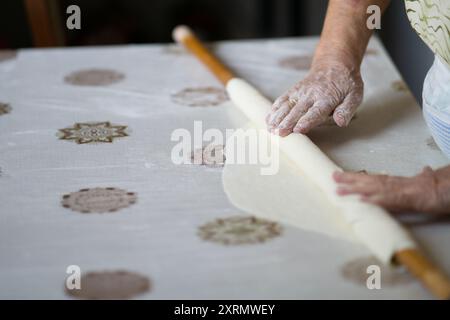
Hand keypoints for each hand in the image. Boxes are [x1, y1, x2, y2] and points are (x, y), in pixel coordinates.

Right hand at [266, 60, 363, 135]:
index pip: (316, 112)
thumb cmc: (346, 84)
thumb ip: (347, 109)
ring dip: (277, 117)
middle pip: (297, 110)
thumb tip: (341, 122)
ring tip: (270, 129)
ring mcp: (300, 92)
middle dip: (287, 122)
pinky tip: (268, 119)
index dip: (306, 121)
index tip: (298, 129)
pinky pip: (282, 99)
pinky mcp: (293, 90)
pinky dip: (274, 109)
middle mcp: (311, 95)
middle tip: (279, 133)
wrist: (334, 64)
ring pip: (287, 105)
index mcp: (327, 98)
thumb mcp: (355, 95)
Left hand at [333, 167, 449, 214]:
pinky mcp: (408, 199)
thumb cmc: (441, 185)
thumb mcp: (431, 180)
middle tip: (332, 177)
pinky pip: (388, 200)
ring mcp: (401, 191)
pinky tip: (361, 201)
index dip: (359, 177)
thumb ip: (423, 176)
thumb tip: (424, 170)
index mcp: (399, 181)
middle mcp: (396, 184)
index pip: (375, 178)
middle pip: (369, 180)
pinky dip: (374, 200)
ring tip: (338, 189)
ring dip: (355, 189)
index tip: (344, 176)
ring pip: (373, 188)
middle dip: (349, 179)